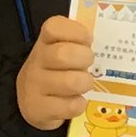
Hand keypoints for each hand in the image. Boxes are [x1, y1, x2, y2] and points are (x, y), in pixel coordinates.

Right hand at [16, 15, 95, 129]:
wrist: (32, 100)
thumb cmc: (56, 70)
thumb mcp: (62, 49)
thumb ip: (79, 41)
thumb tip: (103, 42)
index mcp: (44, 41)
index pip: (54, 27)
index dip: (77, 32)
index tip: (87, 41)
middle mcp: (36, 61)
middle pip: (63, 54)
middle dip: (85, 59)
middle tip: (88, 65)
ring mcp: (34, 86)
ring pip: (70, 82)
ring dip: (84, 83)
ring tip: (83, 84)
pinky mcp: (38, 109)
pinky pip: (69, 106)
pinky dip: (79, 104)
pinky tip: (75, 101)